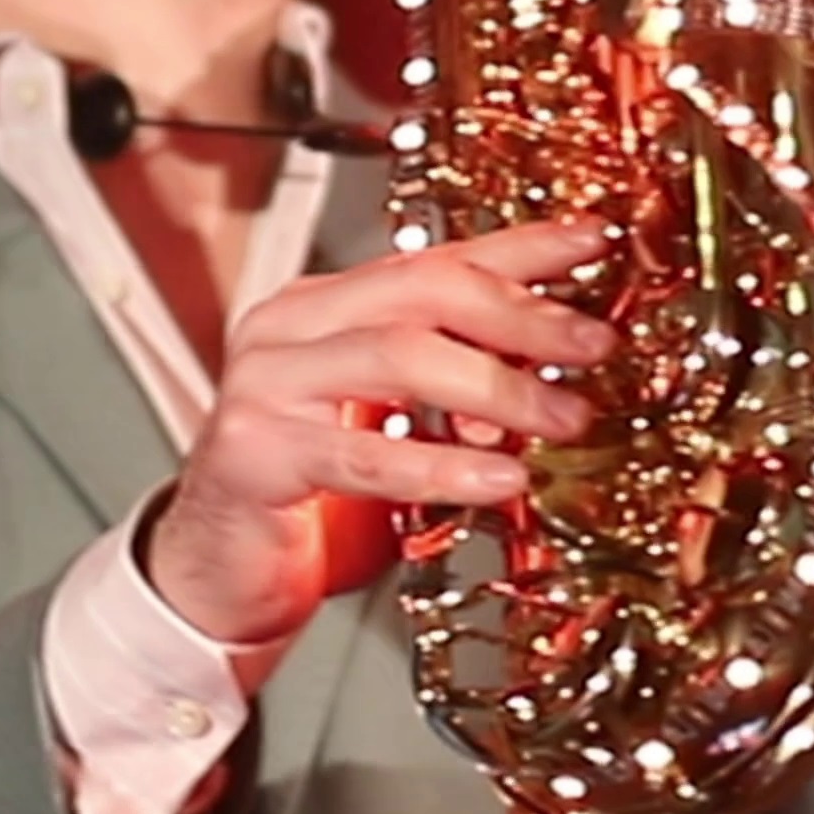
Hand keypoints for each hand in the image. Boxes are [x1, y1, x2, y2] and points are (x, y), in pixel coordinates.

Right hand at [145, 217, 620, 645]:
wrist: (219, 573)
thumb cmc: (314, 500)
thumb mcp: (397, 425)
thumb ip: (461, 390)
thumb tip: (557, 371)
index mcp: (325, 307)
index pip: (436, 258)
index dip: (521, 248)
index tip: (593, 240)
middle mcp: (290, 329)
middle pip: (422, 290)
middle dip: (522, 315)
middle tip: (593, 345)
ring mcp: (264, 385)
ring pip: (398, 355)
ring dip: (497, 386)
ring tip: (562, 419)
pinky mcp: (253, 454)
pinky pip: (365, 455)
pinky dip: (444, 466)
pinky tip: (500, 480)